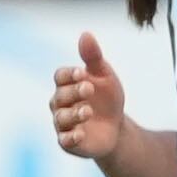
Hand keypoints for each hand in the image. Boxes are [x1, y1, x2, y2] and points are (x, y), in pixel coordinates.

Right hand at [51, 32, 128, 159]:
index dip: (68, 75)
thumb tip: (85, 34)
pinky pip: (64, 140)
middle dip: (74, 92)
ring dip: (74, 114)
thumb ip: (94, 57)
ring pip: (61, 118)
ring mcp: (63, 124)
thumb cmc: (106, 99)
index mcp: (67, 85)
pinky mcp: (69, 142)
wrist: (116, 128)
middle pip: (60, 96)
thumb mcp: (105, 76)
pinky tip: (81, 133)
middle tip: (90, 89)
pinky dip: (71, 137)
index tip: (82, 73)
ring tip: (88, 111)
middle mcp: (60, 104)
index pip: (60, 76)